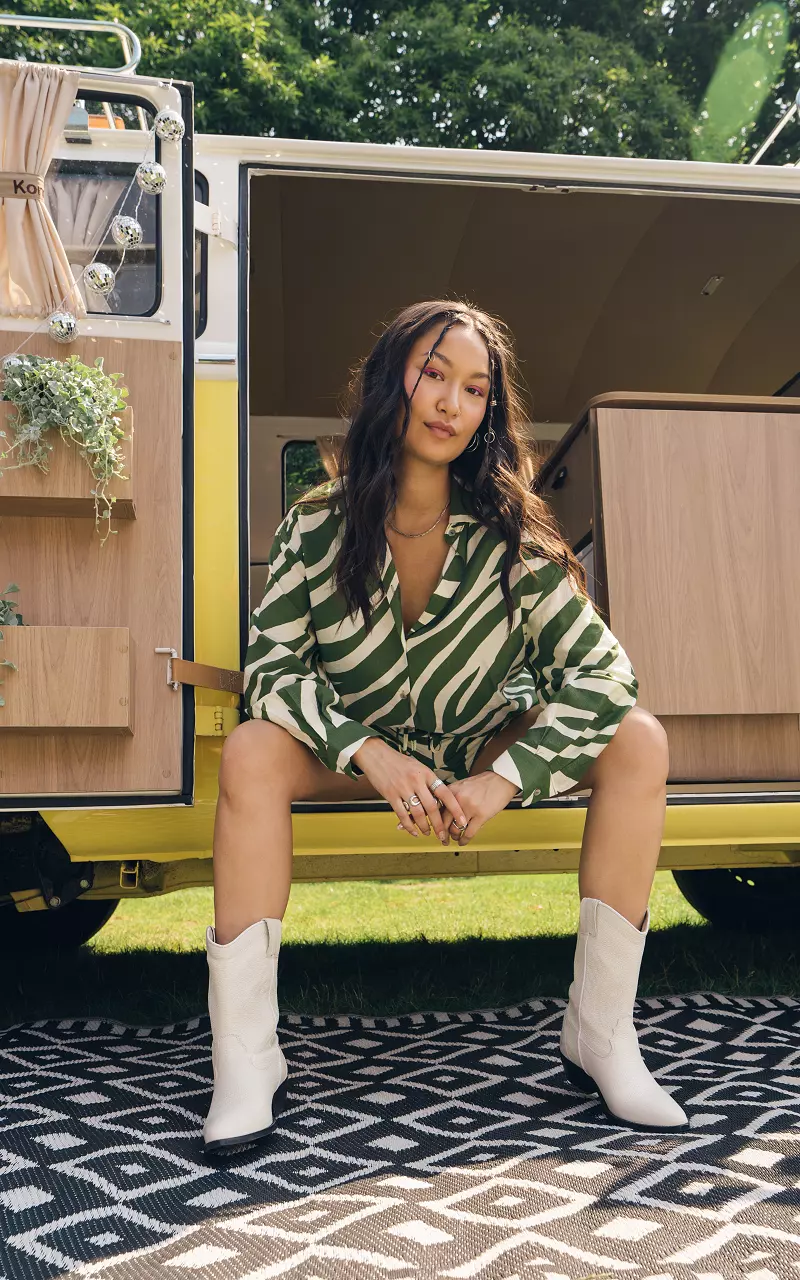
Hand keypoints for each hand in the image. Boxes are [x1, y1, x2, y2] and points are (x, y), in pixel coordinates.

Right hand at [352, 738, 467, 843]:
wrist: (376, 755)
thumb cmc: (398, 761)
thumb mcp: (418, 767)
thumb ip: (427, 781)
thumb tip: (439, 798)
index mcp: (426, 773)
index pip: (445, 793)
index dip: (455, 808)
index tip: (462, 820)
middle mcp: (416, 781)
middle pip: (432, 807)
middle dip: (439, 825)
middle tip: (444, 836)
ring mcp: (403, 788)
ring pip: (417, 814)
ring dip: (424, 827)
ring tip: (428, 833)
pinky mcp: (390, 795)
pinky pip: (402, 814)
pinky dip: (409, 826)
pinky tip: (414, 831)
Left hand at [439, 771, 519, 846]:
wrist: (501, 780)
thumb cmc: (483, 783)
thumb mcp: (462, 786)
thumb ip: (452, 798)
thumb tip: (444, 813)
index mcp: (451, 791)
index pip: (437, 810)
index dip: (435, 822)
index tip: (435, 828)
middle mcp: (458, 799)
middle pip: (444, 822)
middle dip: (442, 833)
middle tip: (443, 838)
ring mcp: (469, 808)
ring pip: (455, 829)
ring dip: (454, 837)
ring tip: (455, 838)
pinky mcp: (481, 816)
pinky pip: (469, 833)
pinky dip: (464, 840)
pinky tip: (463, 842)